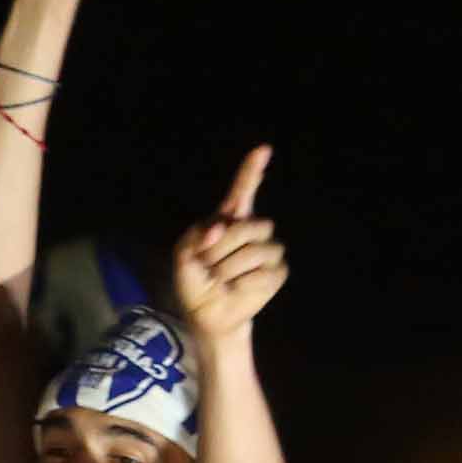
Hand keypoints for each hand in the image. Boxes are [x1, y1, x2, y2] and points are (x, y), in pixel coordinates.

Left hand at [172, 145, 285, 342]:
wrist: (205, 313)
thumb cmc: (195, 280)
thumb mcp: (184, 255)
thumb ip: (197, 234)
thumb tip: (220, 227)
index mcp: (230, 220)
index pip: (243, 191)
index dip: (252, 170)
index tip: (262, 149)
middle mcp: (255, 231)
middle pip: (249, 226)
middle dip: (222, 247)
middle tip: (207, 264)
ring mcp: (270, 251)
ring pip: (255, 251)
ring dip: (228, 269)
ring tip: (219, 279)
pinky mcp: (277, 273)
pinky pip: (261, 274)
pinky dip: (241, 284)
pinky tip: (234, 289)